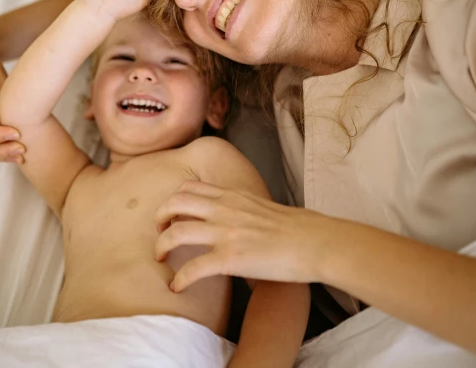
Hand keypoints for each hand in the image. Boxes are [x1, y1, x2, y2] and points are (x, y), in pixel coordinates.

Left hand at [154, 180, 334, 291]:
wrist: (316, 242)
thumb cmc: (297, 228)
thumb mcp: (262, 206)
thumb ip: (242, 208)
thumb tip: (234, 217)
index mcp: (233, 196)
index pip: (190, 187)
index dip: (173, 200)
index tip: (172, 216)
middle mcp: (225, 210)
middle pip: (175, 202)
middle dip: (159, 218)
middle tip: (159, 234)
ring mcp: (226, 233)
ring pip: (176, 232)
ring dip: (161, 247)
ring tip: (160, 259)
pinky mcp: (231, 258)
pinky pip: (193, 269)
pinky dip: (179, 280)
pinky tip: (177, 288)